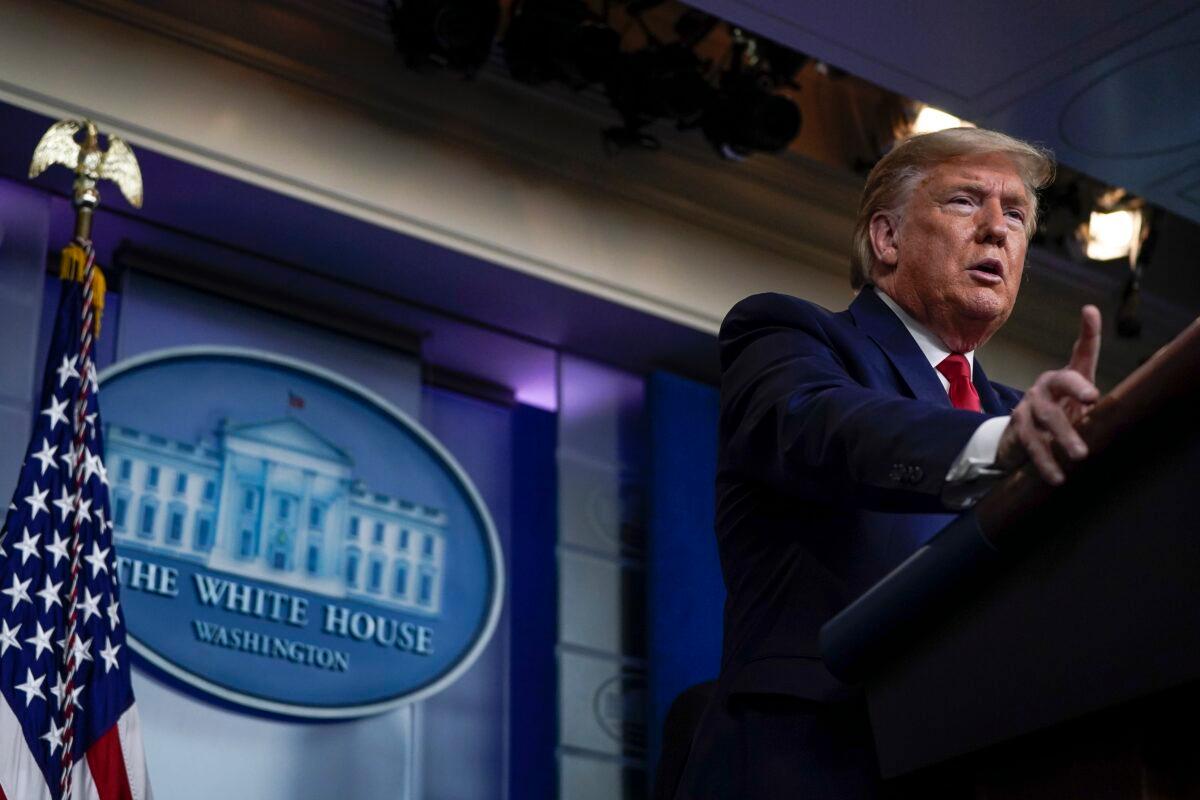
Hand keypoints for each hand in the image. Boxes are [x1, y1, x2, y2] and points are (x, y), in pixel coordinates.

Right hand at [996, 305, 1101, 484]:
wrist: (1018, 439)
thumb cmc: (1060, 419)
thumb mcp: (1081, 408)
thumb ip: (1102, 403)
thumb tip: (1135, 402)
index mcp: (1067, 377)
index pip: (1081, 352)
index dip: (1087, 332)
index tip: (1090, 313)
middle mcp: (1046, 385)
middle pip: (1061, 380)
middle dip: (1076, 387)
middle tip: (1092, 399)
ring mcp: (1029, 405)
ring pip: (1046, 416)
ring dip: (1062, 435)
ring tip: (1080, 456)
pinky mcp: (1018, 427)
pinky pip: (1032, 443)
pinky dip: (1045, 461)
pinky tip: (1057, 476)